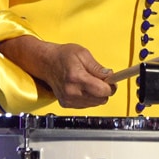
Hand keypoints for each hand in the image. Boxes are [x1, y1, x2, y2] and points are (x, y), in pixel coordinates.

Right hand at [0, 37, 115, 108]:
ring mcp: (68, 100)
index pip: (103, 91)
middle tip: (102, 79)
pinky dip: (89, 97)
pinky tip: (84, 87)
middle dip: (105, 90)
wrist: (46, 63)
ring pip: (95, 103)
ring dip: (97, 94)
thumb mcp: (83, 54)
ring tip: (90, 81)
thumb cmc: (63, 56)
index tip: (112, 80)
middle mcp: (72, 92)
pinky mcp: (66, 104)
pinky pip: (87, 105)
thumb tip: (110, 75)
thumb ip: (97, 67)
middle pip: (101, 99)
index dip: (111, 86)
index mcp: (77, 77)